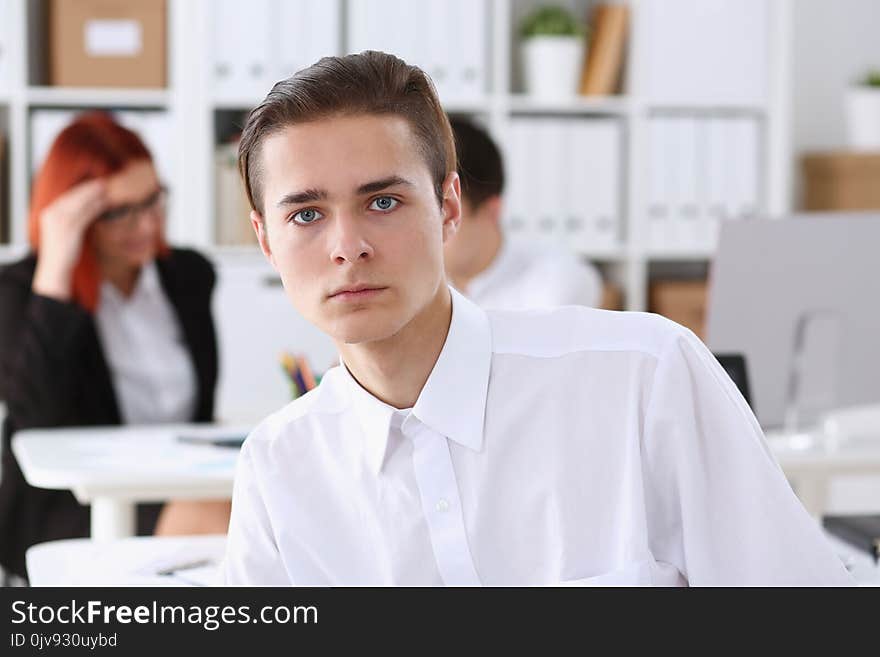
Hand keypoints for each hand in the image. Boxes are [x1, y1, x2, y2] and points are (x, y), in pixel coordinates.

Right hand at [32, 179, 108, 300]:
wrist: (55, 267)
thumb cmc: (61, 250)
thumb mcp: (63, 230)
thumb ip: (70, 218)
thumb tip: (85, 208)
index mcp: (49, 213)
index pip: (66, 196)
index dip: (80, 189)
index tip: (92, 184)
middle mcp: (53, 214)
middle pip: (74, 197)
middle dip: (88, 189)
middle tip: (102, 183)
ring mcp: (61, 221)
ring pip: (80, 204)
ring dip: (94, 196)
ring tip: (105, 191)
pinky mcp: (70, 229)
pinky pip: (85, 215)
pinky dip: (95, 208)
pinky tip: (103, 204)